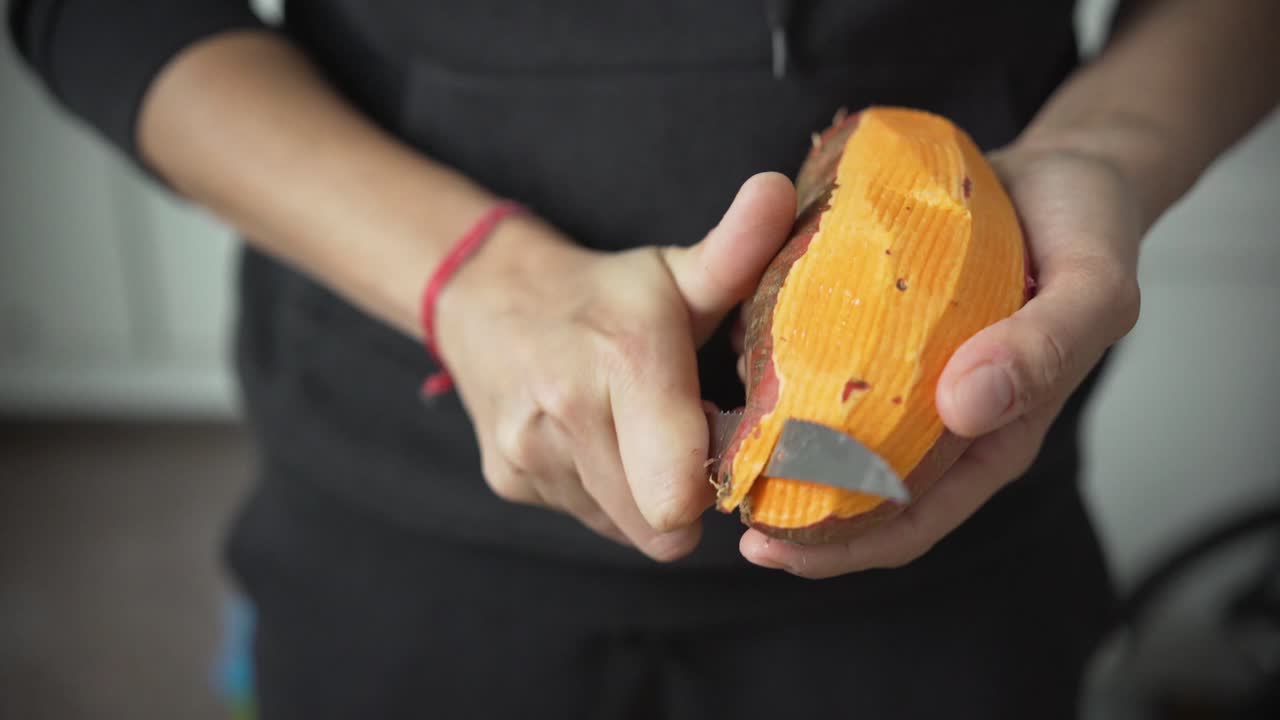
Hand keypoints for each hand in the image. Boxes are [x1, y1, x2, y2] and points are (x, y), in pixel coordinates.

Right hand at [436, 174, 796, 560]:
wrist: (486, 296)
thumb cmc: (605, 293)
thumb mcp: (675, 272)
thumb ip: (736, 249)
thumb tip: (780, 189)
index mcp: (623, 362)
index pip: (679, 491)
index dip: (716, 484)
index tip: (721, 443)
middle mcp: (567, 416)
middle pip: (658, 527)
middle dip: (685, 497)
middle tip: (686, 442)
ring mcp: (529, 455)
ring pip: (622, 529)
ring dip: (643, 498)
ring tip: (638, 435)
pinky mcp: (507, 480)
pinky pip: (585, 520)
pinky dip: (604, 496)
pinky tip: (600, 443)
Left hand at [739, 146, 1142, 577]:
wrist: (1066, 171)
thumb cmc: (1088, 232)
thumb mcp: (1092, 288)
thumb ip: (1044, 349)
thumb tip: (963, 408)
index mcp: (994, 435)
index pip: (914, 519)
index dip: (845, 546)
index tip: (772, 546)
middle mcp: (942, 417)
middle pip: (859, 490)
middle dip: (792, 509)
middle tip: (726, 500)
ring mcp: (907, 374)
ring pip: (834, 430)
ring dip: (779, 445)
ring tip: (721, 441)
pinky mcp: (880, 328)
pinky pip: (827, 361)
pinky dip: (787, 373)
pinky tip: (743, 365)